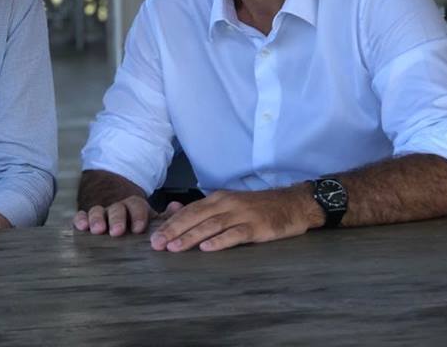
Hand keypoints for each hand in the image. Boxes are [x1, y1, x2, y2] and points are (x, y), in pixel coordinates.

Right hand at [73, 197, 181, 236]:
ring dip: (97, 218)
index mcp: (133, 206)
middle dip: (117, 219)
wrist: (111, 197)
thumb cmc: (134, 215)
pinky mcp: (86, 216)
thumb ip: (164, 215)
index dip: (138, 216)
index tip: (139, 228)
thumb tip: (177, 207)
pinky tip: (81, 226)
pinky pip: (82, 215)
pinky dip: (81, 219)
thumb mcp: (150, 215)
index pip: (137, 206)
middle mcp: (117, 207)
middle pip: (117, 209)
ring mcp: (101, 211)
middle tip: (117, 231)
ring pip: (98, 210)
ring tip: (98, 230)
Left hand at [149, 186, 318, 251]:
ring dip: (190, 236)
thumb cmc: (259, 207)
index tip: (153, 236)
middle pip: (195, 217)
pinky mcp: (257, 227)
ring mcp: (242, 215)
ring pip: (211, 225)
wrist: (293, 204)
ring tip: (174, 248)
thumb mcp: (231, 204)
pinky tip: (207, 248)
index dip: (170, 223)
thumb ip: (207, 210)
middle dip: (173, 230)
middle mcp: (227, 204)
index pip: (189, 211)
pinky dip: (220, 241)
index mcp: (218, 198)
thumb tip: (178, 214)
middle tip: (156, 244)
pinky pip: (235, 234)